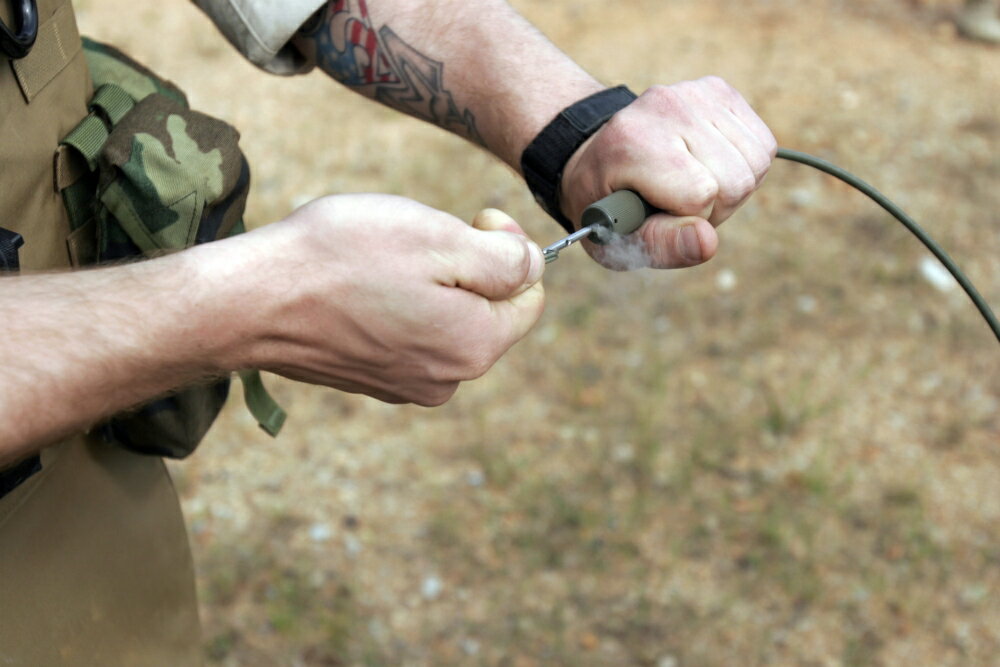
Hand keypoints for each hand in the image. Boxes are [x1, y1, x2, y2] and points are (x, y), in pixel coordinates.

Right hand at [233, 196, 544, 405]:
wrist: (250, 302)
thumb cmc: (342, 259)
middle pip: (487, 309)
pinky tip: (357, 289)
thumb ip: (505, 259)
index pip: (530, 295)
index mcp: (475, 346)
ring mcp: (406, 385)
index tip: (468, 221)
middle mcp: (448, 379)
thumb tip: (534, 266)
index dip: (506, 249)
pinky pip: (408, 334)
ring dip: (427, 285)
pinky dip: (395, 306)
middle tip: (413, 240)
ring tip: (378, 264)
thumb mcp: (439, 238)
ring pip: (446, 319)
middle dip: (463, 269)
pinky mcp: (372, 380)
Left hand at [558, 77, 776, 269]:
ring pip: (758, 162)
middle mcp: (665, 106)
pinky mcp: (719, 89)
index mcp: (631, 142)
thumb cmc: (609, 206)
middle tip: (678, 204)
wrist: (598, 155)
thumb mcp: (618, 241)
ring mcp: (695, 92)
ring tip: (691, 185)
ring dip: (732, 187)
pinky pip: (763, 144)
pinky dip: (744, 165)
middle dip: (717, 207)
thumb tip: (707, 242)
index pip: (702, 194)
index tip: (662, 215)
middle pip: (738, 180)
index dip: (692, 220)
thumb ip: (661, 246)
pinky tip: (709, 165)